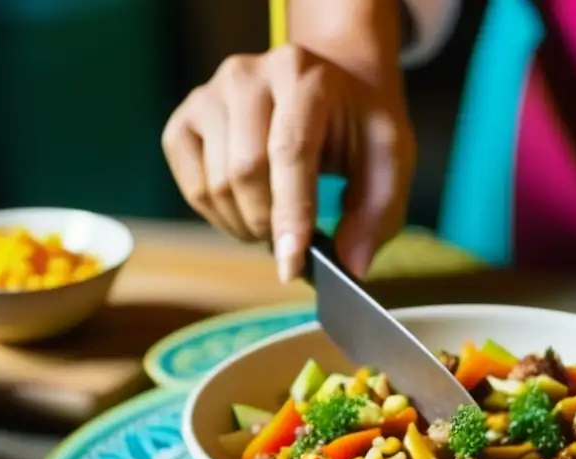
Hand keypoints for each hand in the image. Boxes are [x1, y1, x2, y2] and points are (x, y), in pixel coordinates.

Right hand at [161, 43, 415, 280]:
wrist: (331, 90)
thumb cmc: (359, 128)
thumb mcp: (389, 161)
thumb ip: (377, 213)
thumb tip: (351, 266)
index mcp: (303, 75)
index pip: (289, 150)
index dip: (291, 214)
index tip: (291, 266)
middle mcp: (247, 75)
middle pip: (244, 172)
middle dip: (269, 224)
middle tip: (293, 243)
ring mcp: (209, 94)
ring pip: (215, 185)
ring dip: (246, 226)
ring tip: (276, 226)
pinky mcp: (185, 120)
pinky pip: (193, 187)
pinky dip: (220, 216)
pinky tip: (248, 213)